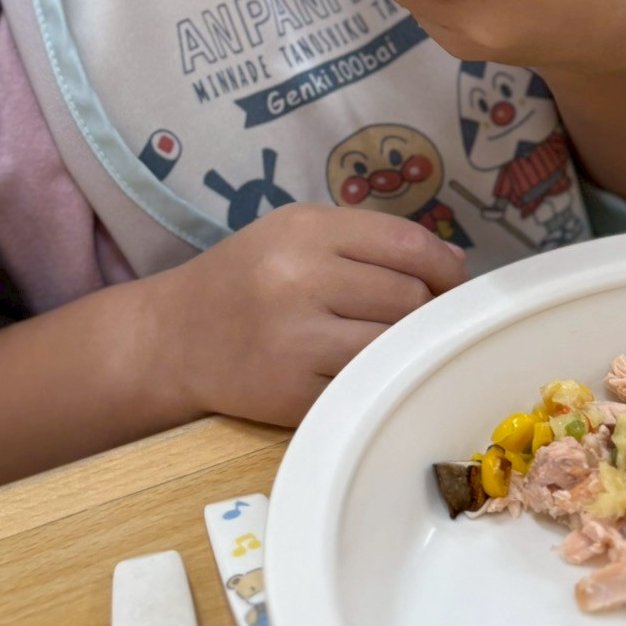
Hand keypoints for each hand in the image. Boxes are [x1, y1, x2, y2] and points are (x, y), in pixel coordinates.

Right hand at [160, 203, 466, 426]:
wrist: (173, 338)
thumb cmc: (245, 278)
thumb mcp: (294, 233)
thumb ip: (367, 240)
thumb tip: (451, 264)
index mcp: (306, 230)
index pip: (407, 244)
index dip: (445, 266)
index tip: (453, 282)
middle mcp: (301, 279)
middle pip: (409, 297)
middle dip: (429, 310)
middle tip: (424, 319)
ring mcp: (298, 341)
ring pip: (394, 345)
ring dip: (407, 347)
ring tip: (397, 344)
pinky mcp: (295, 395)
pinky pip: (365, 386)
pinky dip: (375, 380)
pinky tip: (364, 373)